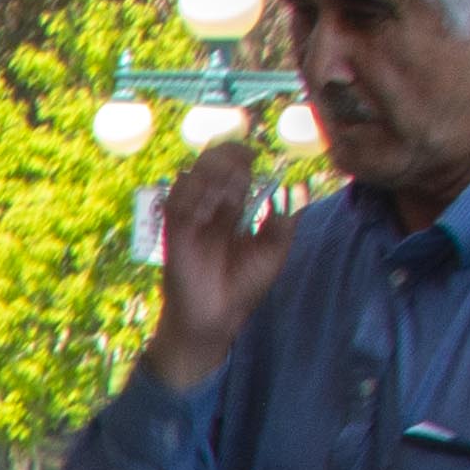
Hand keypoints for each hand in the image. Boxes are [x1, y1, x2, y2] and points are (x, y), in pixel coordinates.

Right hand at [145, 132, 297, 385]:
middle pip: (209, 161)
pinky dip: (192, 197)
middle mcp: (209, 206)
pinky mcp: (174, 232)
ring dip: (211, 176)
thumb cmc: (244, 286)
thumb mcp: (275, 250)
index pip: (231, 165)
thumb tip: (295, 187)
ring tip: (230, 193)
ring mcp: (190, 217)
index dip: (240, 153)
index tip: (255, 153)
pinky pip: (176, 201)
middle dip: (226, 159)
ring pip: (191, 175)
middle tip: (242, 172)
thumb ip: (286, 219)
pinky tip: (209, 210)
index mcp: (232, 206)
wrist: (219, 317)